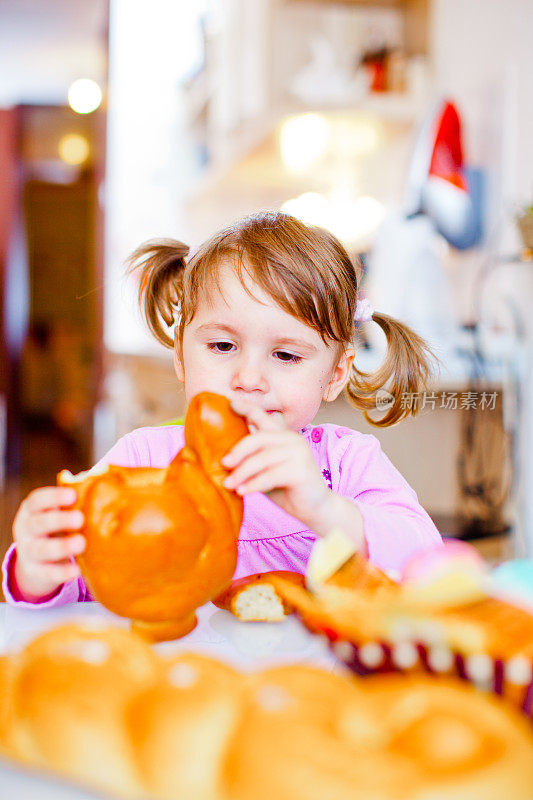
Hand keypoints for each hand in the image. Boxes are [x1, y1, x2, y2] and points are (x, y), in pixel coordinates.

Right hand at [11, 487, 85, 601]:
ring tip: (81, 543)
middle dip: (58, 520)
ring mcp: (29, 552)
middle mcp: (26, 529)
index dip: (54, 496)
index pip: (37, 500)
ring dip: (61, 546)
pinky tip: (77, 570)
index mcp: (32, 510)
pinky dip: (62, 572)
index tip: (73, 495)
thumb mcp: (58, 510)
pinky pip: (48, 573)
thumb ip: (75, 498)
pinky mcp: (36, 572)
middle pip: (38, 523)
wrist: (35, 558)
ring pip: (41, 550)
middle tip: (80, 519)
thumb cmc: (56, 524)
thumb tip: (106, 476)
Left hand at [221, 400, 331, 531]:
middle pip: (259, 438)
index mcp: (283, 436)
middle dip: (238, 450)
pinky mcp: (301, 470)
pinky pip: (271, 475)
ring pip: (263, 458)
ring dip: (242, 472)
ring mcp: (299, 453)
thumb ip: (252, 460)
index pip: (263, 416)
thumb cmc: (287, 489)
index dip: (247, 408)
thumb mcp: (265, 471)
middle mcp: (292, 439)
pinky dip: (254, 484)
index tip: (230, 402)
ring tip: (228, 484)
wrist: (316, 508)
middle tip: (223, 463)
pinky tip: (242, 492)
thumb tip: (224, 458)